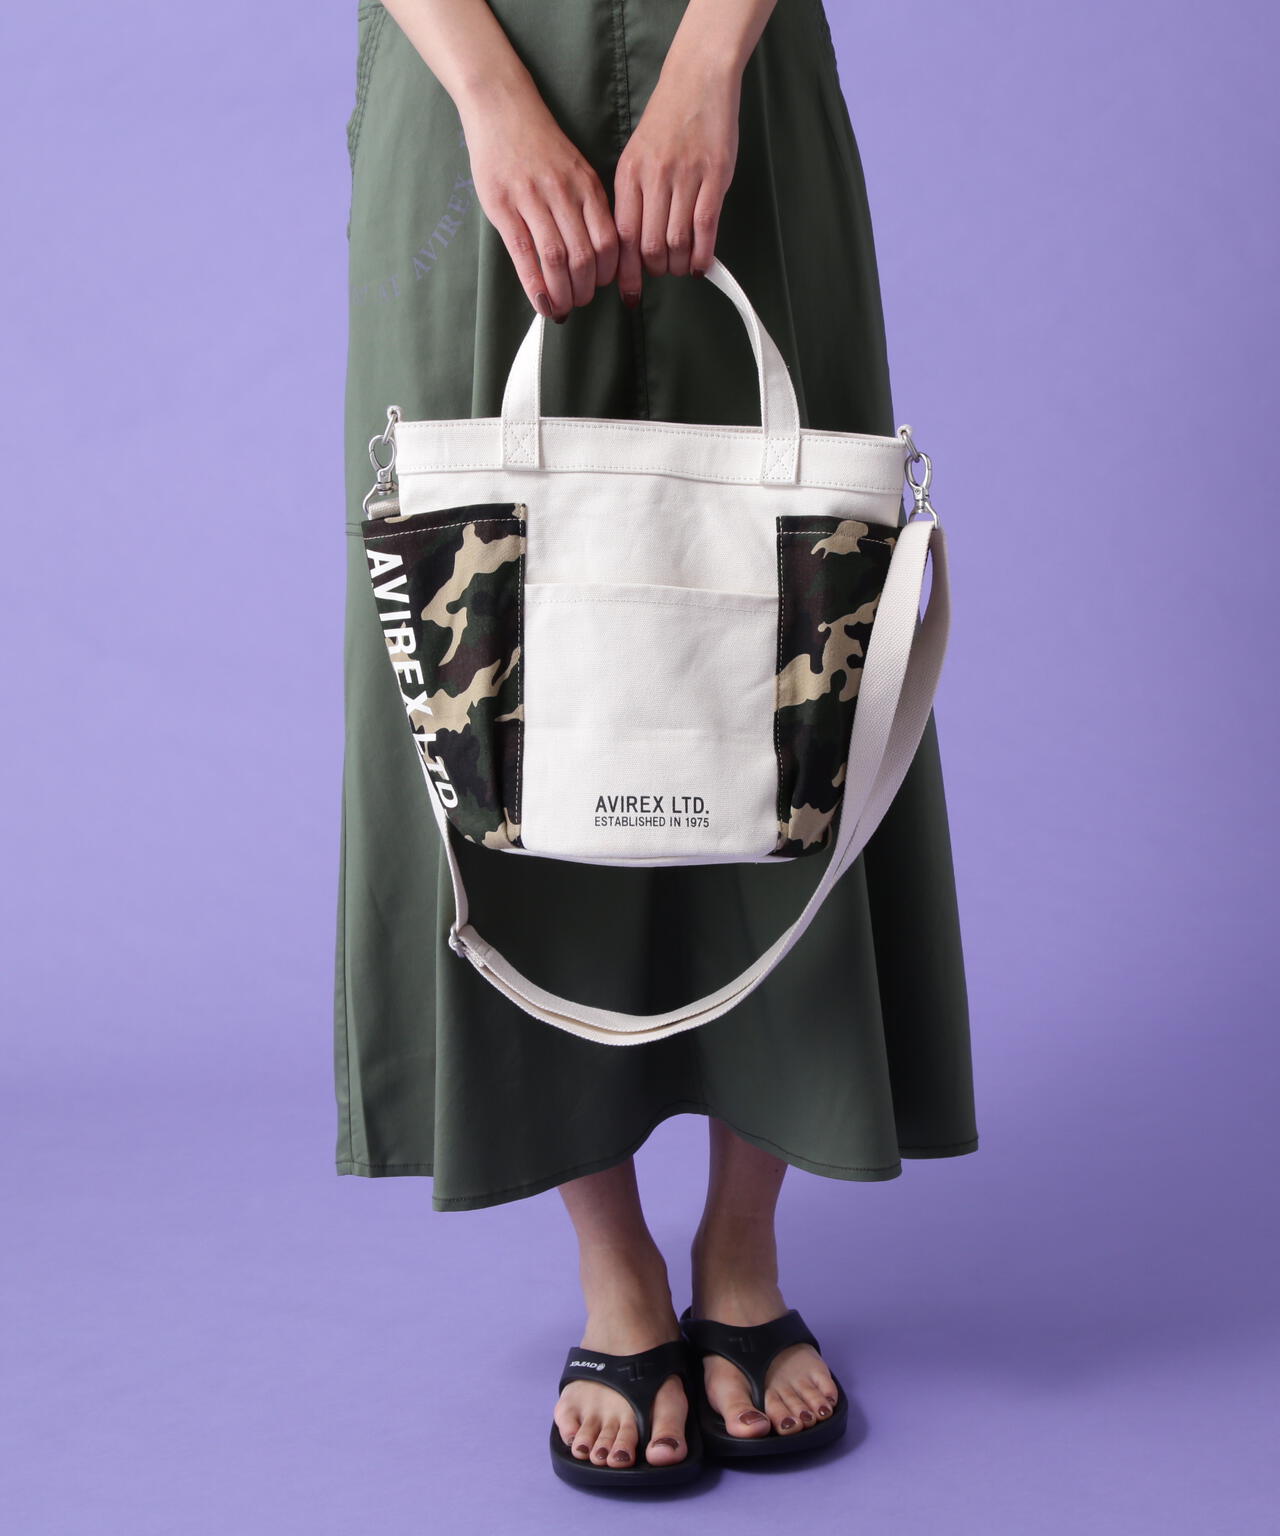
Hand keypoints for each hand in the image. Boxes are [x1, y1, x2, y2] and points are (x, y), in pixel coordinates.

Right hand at [460, 85, 619, 321]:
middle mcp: (564, 193)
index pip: (610, 241)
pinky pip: (523, 253)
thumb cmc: (539, 143)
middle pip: (585, 255)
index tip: (601, 286)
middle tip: (579, 302)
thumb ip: (586, 206)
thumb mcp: (575, 169)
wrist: (501, 105)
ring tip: (561, 307)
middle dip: (585, 289)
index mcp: (587, 186)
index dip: (609, 273)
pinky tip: (541, 302)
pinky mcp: (503, 205)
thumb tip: (596, 254)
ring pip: (556, 258)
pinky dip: (534, 284)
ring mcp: (532, 199)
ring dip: (562, 292)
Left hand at [611, 59, 740, 303]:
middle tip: (662, 273)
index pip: (622, 236)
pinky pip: (706, 227)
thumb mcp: (636, 157)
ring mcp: (685, 177)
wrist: (698, 81)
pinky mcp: (715, 176)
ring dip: (679, 265)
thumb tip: (631, 246)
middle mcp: (654, 178)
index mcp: (629, 176)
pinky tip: (702, 264)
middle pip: (650, 245)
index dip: (626, 272)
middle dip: (656, 271)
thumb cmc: (667, 122)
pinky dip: (703, 254)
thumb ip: (633, 198)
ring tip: (682, 267)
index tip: (629, 294)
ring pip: (677, 241)